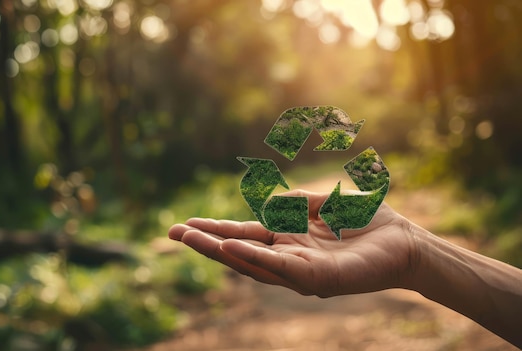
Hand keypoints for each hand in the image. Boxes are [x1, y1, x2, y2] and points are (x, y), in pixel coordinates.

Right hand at [168, 190, 417, 296]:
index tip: (184, 225)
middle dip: (204, 243)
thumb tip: (267, 205)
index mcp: (287, 238)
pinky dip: (254, 259)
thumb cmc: (367, 221)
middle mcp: (287, 256)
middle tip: (170, 233)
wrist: (404, 241)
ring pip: (251, 263)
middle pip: (238, 251)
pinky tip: (231, 249)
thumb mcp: (323, 203)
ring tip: (190, 238)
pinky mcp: (317, 278)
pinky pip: (280, 268)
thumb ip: (294, 204)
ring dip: (219, 251)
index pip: (243, 234)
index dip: (214, 230)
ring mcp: (299, 270)